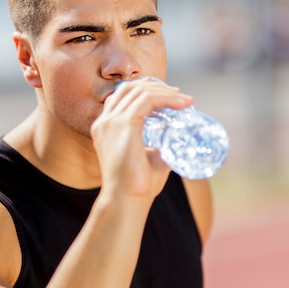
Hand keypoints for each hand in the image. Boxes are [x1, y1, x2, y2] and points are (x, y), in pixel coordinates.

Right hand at [91, 78, 192, 203]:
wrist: (126, 202)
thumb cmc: (138, 187)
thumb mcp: (149, 159)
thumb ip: (158, 148)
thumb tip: (177, 143)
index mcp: (105, 129)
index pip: (121, 97)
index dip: (144, 90)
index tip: (167, 95)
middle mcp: (104, 122)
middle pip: (129, 88)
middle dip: (155, 86)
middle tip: (178, 94)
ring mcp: (111, 122)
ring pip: (139, 91)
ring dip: (165, 91)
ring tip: (184, 100)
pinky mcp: (124, 124)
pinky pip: (147, 100)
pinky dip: (166, 98)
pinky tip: (182, 103)